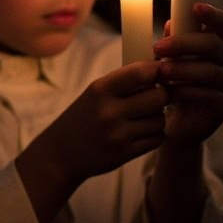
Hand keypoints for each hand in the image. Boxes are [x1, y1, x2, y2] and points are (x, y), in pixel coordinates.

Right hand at [36, 59, 167, 184]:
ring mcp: (117, 134)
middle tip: (155, 96)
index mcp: (99, 90)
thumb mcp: (93, 94)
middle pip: (159, 96)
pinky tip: (141, 132)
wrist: (59, 154)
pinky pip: (156, 138)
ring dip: (156, 117)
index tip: (156, 73)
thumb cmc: (82, 118)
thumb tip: (158, 68)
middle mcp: (108, 111)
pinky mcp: (124, 153)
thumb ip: (122, 82)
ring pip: (160, 119)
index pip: (141, 72)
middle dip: (162, 95)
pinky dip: (154, 134)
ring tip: (143, 117)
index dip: (155, 71)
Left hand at [154, 2, 222, 147]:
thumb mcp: (165, 61)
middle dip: (183, 43)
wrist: (173, 124)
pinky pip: (208, 94)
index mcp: (215, 46)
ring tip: (160, 72)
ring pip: (209, 70)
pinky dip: (187, 91)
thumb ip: (169, 43)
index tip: (195, 7)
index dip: (211, 14)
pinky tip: (171, 93)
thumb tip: (169, 23)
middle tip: (157, 48)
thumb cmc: (169, 85)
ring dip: (182, 69)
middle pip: (213, 44)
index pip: (221, 24)